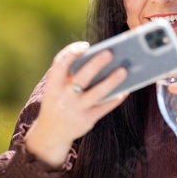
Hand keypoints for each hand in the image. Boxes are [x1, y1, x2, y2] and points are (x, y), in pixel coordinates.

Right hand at [25, 42, 127, 167]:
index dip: (71, 53)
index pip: (60, 64)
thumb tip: (100, 58)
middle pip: (82, 77)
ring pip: (98, 92)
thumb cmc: (59, 100)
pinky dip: (116, 98)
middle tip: (110, 53)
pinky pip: (105, 107)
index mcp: (53, 85)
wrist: (51, 132)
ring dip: (113, 80)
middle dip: (96, 64)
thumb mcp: (56, 87)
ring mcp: (76, 109)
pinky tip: (125, 90)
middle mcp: (63, 97)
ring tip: (124, 70)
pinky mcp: (87, 120)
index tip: (86, 45)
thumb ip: (71, 73)